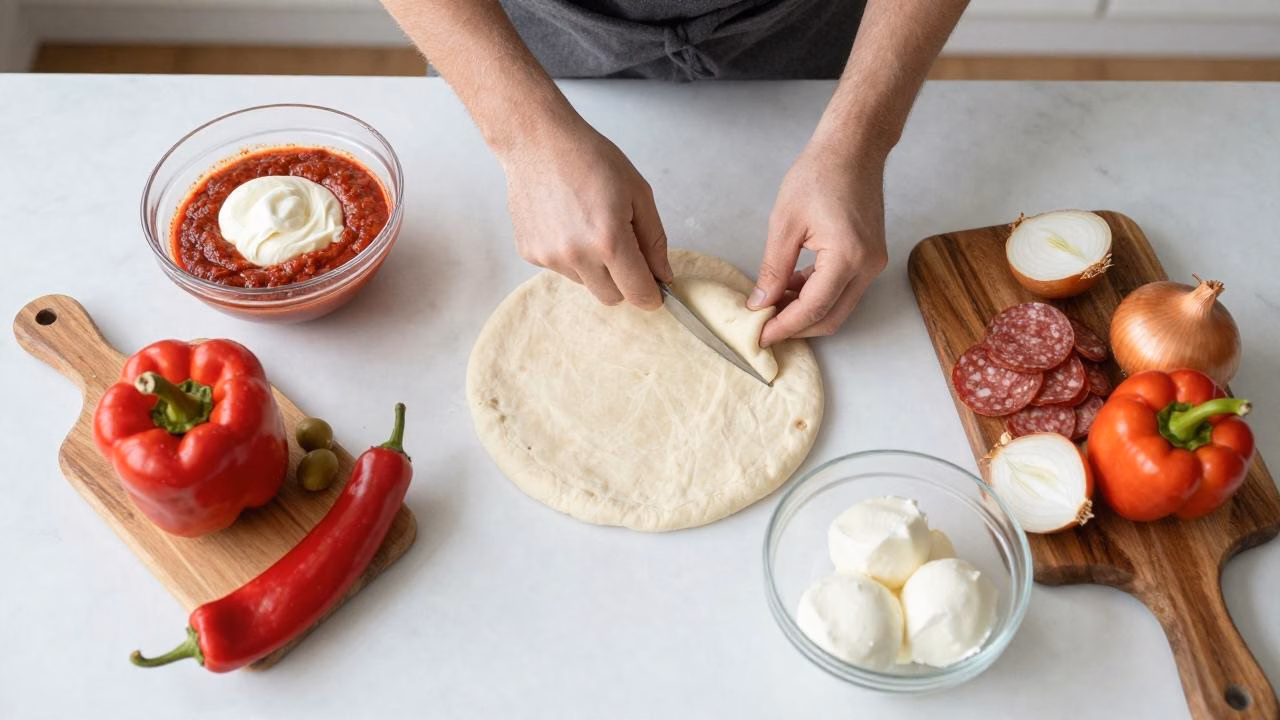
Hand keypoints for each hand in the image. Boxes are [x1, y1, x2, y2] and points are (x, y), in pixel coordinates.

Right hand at [500, 121, 671, 308]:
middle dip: (623, 281)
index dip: (652, 294)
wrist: (538, 142)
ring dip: (594, 267)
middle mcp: (577, 255)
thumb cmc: (591, 158)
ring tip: (587, 225)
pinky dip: (569, 255)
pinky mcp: (530, 253)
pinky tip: (565, 222)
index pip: (638, 294)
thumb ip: (654, 240)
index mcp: (610, 240)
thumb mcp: (638, 193)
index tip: (655, 288)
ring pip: (585, 283)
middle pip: (612, 297)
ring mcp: (550, 257)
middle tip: (622, 247)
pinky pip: (560, 269)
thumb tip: (663, 276)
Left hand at [748, 143, 887, 346]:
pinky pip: (843, 289)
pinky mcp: (869, 257)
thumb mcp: (785, 223)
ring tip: (771, 303)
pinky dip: (817, 294)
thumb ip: (773, 268)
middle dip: (796, 327)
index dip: (784, 327)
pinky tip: (790, 286)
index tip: (760, 336)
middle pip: (831, 317)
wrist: (853, 149)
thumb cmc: (819, 175)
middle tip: (764, 326)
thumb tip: (760, 303)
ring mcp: (872, 263)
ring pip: (838, 306)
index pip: (813, 308)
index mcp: (847, 257)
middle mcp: (867, 266)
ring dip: (805, 311)